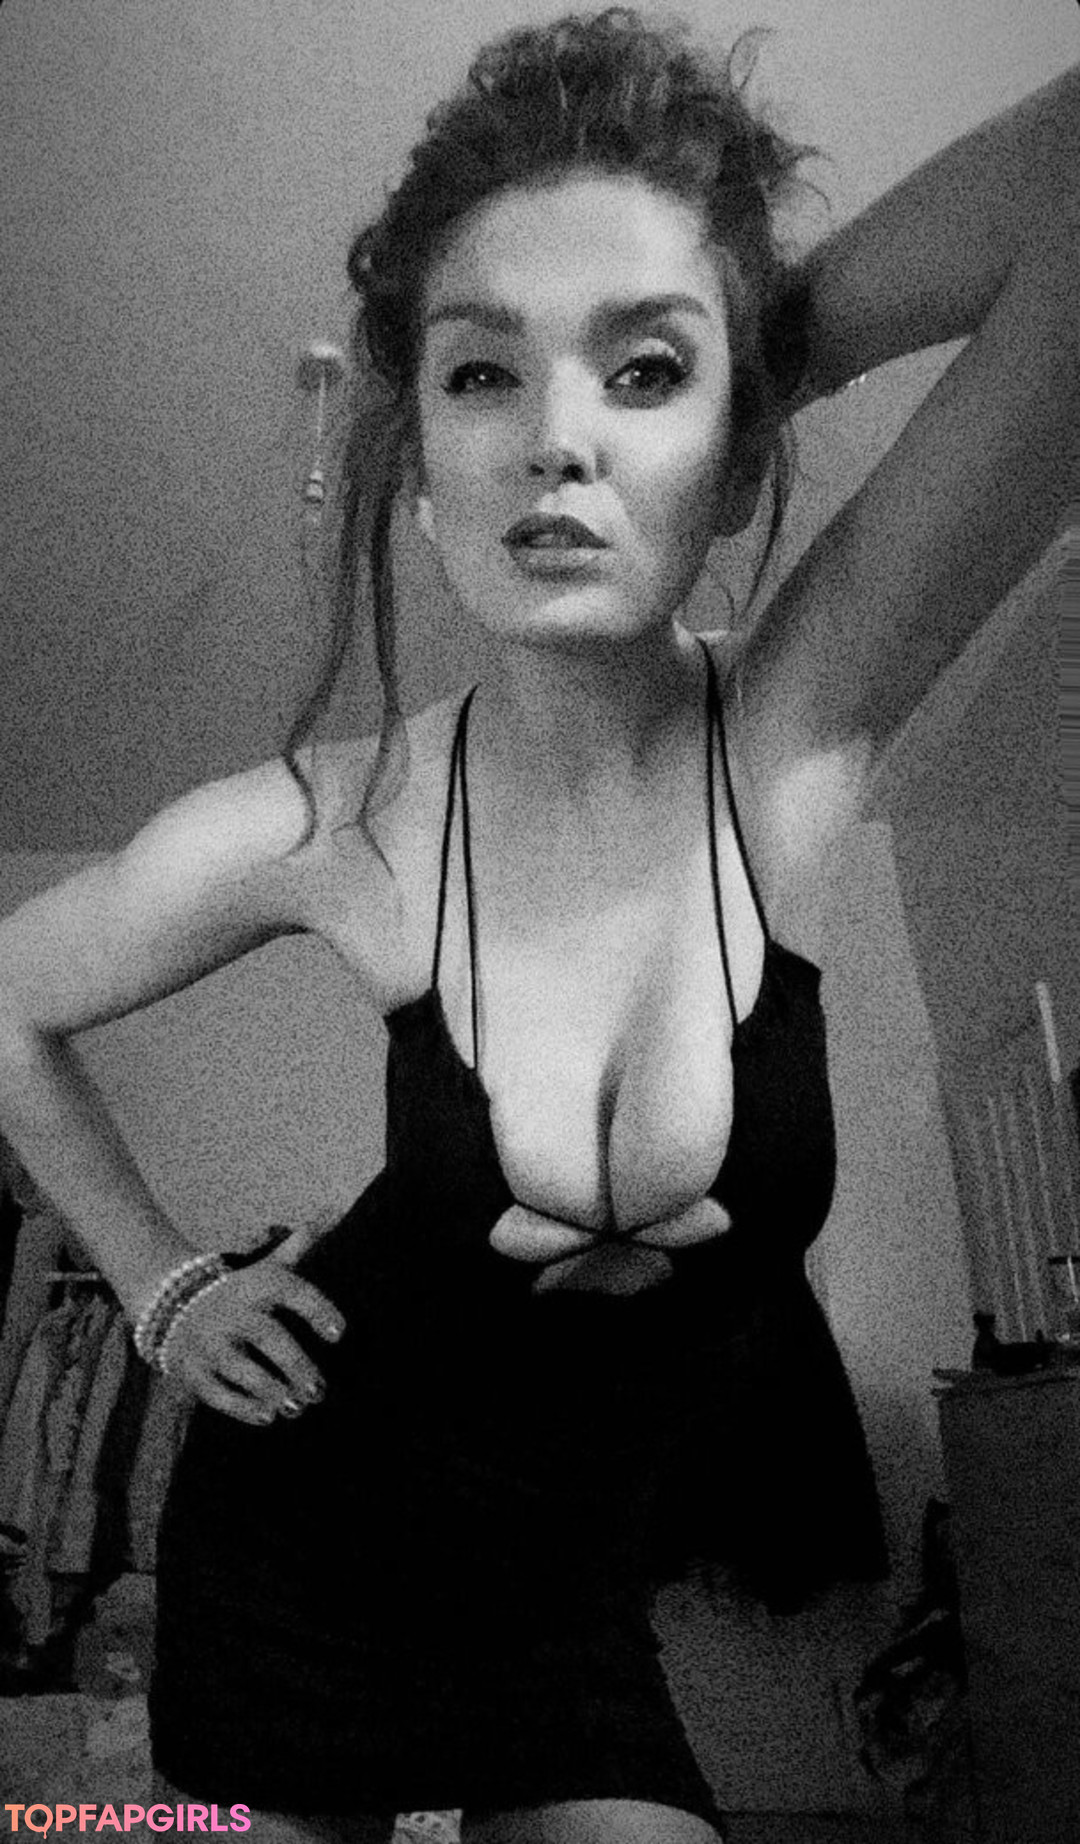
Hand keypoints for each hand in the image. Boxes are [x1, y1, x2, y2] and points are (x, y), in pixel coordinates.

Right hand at [159, 1222, 344, 1424]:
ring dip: (272, 1390)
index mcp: (257, 1286)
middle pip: (268, 1336)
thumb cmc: (236, 1290)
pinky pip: (218, 1393)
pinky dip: (243, 1408)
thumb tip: (336, 1209)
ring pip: (242, 1369)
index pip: (292, 1290)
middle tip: (320, 1389)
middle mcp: (233, 1312)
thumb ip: (300, 1245)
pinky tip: (268, 1417)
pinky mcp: (193, 1370)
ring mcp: (209, 1343)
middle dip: (296, 1364)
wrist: (168, 1299)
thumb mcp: (266, 1267)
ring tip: (297, 1406)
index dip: (318, 1309)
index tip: (339, 1333)